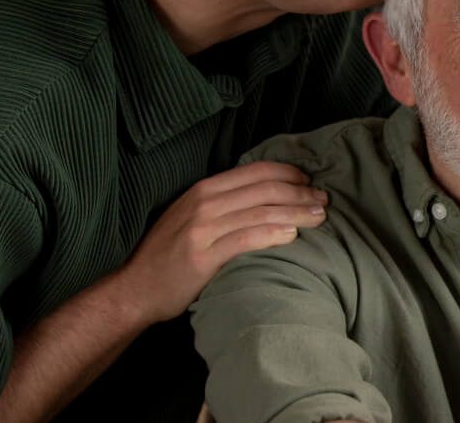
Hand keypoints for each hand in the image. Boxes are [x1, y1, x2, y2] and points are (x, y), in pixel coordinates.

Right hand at [110, 160, 328, 324]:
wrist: (134, 289)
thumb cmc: (169, 255)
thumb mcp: (193, 217)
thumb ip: (224, 204)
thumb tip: (268, 198)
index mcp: (204, 189)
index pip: (256, 171)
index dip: (288, 174)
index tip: (310, 182)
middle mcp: (204, 203)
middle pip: (264, 190)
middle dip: (300, 194)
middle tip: (324, 201)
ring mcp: (202, 228)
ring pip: (261, 212)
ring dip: (296, 213)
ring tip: (319, 218)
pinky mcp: (202, 256)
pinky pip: (245, 239)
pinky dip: (272, 235)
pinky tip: (292, 236)